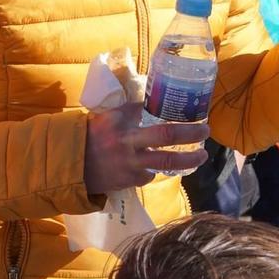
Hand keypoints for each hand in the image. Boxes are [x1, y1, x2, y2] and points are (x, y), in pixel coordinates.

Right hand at [82, 100, 207, 193]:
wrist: (72, 165)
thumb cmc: (92, 137)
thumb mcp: (108, 117)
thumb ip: (130, 110)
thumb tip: (152, 98)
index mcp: (120, 119)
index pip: (148, 108)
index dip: (167, 108)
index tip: (186, 110)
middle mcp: (127, 140)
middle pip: (166, 134)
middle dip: (190, 132)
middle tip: (206, 130)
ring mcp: (130, 162)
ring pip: (166, 161)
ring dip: (188, 159)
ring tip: (202, 155)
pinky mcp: (129, 180)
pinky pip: (150, 175)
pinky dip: (157, 170)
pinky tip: (161, 167)